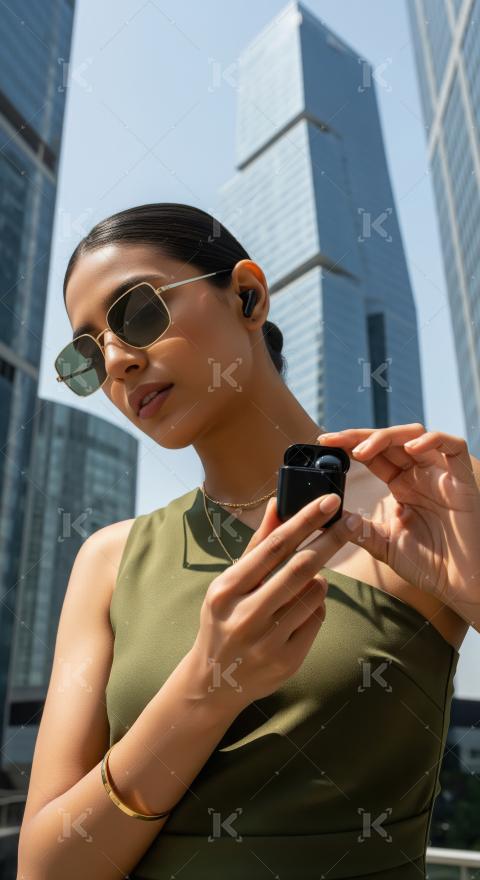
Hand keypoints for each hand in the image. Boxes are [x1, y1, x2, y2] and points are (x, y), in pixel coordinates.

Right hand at [188, 492, 364, 717]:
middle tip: (352, 523)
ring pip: (315, 593)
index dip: (306, 521)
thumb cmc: (225, 619)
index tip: (330, 502)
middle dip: (331, 541)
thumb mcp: (230, 582)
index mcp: (227, 589)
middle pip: (301, 568)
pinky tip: (298, 612)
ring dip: (319, 580)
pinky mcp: (287, 661)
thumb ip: (258, 545)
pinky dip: (316, 607)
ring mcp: (267, 642)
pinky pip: (317, 619)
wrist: (214, 681)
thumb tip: (278, 504)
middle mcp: (244, 615)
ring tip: (304, 585)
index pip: (274, 547)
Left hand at [316, 423, 479, 608]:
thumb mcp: (382, 544)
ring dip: (386, 437)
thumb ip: (358, 527)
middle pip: (389, 439)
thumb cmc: (427, 566)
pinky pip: (454, 446)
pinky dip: (433, 440)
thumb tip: (328, 513)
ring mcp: (441, 473)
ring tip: (362, 451)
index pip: (373, 454)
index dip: (350, 444)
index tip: (324, 442)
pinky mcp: (463, 479)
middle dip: (360, 436)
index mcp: (401, 484)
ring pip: (415, 434)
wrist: (459, 585)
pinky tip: (411, 449)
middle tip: (334, 440)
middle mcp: (420, 474)